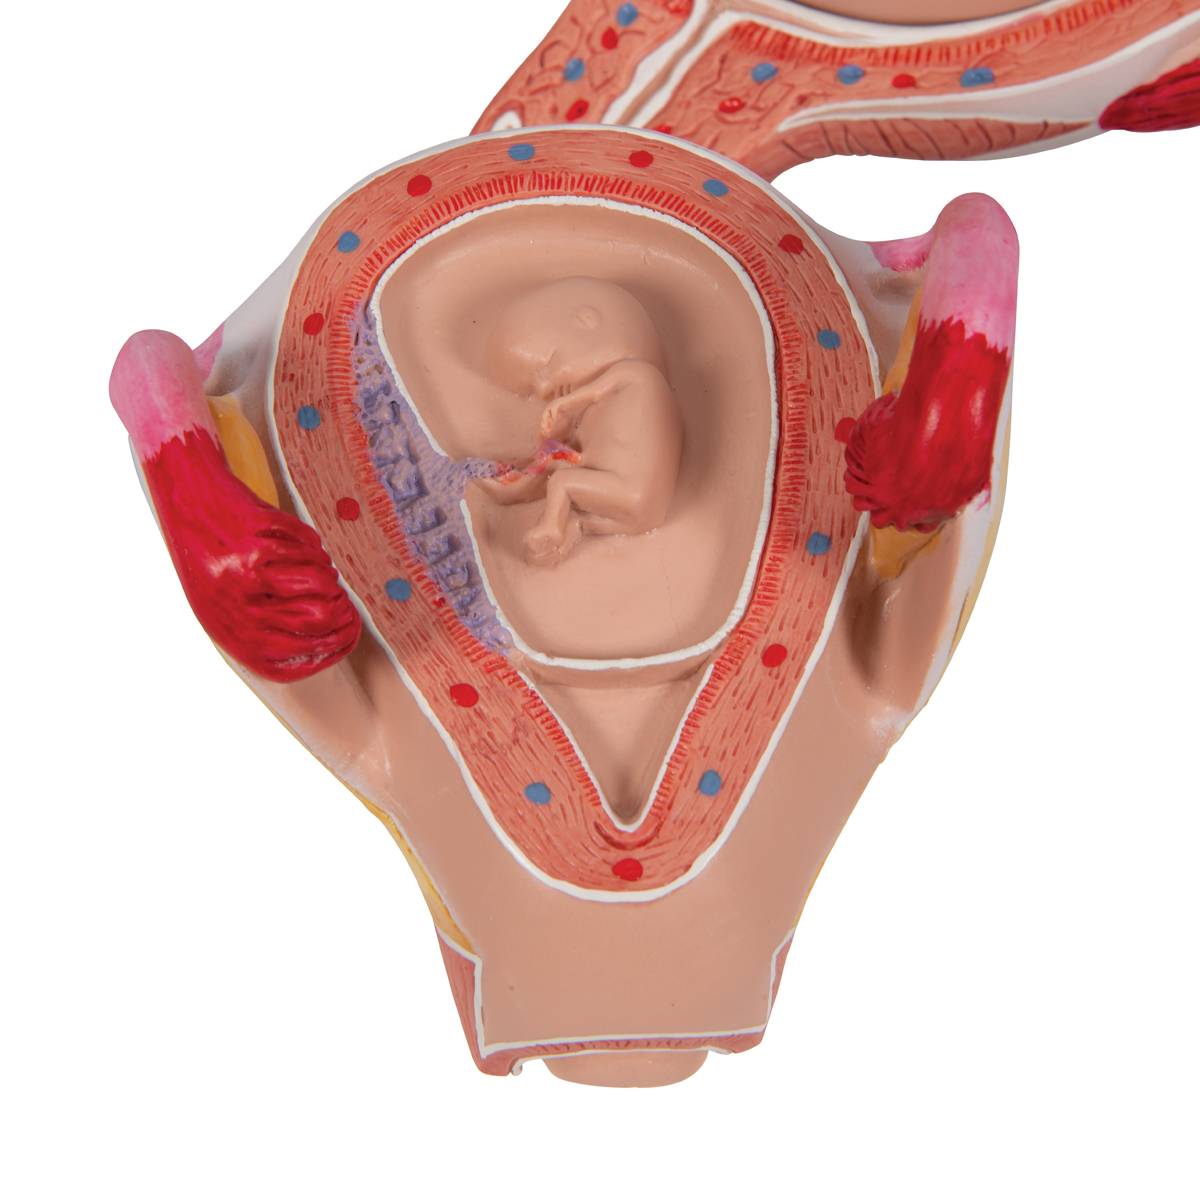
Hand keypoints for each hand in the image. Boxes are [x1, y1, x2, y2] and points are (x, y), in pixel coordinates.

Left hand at [144, 428, 360, 680]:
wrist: (186, 498)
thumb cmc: (211, 556)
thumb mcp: (224, 605)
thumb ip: (264, 630)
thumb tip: (325, 642)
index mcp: (228, 633)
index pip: (293, 663)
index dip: (332, 649)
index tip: (350, 632)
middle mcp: (236, 609)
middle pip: (319, 619)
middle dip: (342, 605)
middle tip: (343, 594)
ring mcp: (246, 574)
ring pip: (321, 581)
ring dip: (327, 571)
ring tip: (316, 564)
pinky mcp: (257, 539)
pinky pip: (310, 549)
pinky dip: (312, 543)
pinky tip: (298, 540)